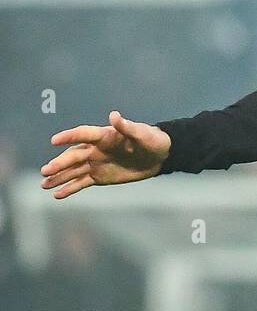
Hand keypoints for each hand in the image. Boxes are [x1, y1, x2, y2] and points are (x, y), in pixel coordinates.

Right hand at [41, 111, 171, 198]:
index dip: (69, 137)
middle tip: (45, 171)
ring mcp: (95, 163)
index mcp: (104, 136)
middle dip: (59, 164)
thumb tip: (114, 115)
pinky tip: (56, 195)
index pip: (83, 134)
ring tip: (43, 184)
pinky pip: (81, 183)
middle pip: (73, 156)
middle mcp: (95, 149)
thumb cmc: (152, 140)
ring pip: (73, 171)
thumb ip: (127, 127)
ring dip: (58, 177)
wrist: (159, 156)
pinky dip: (69, 189)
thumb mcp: (142, 134)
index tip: (54, 140)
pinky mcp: (99, 176)